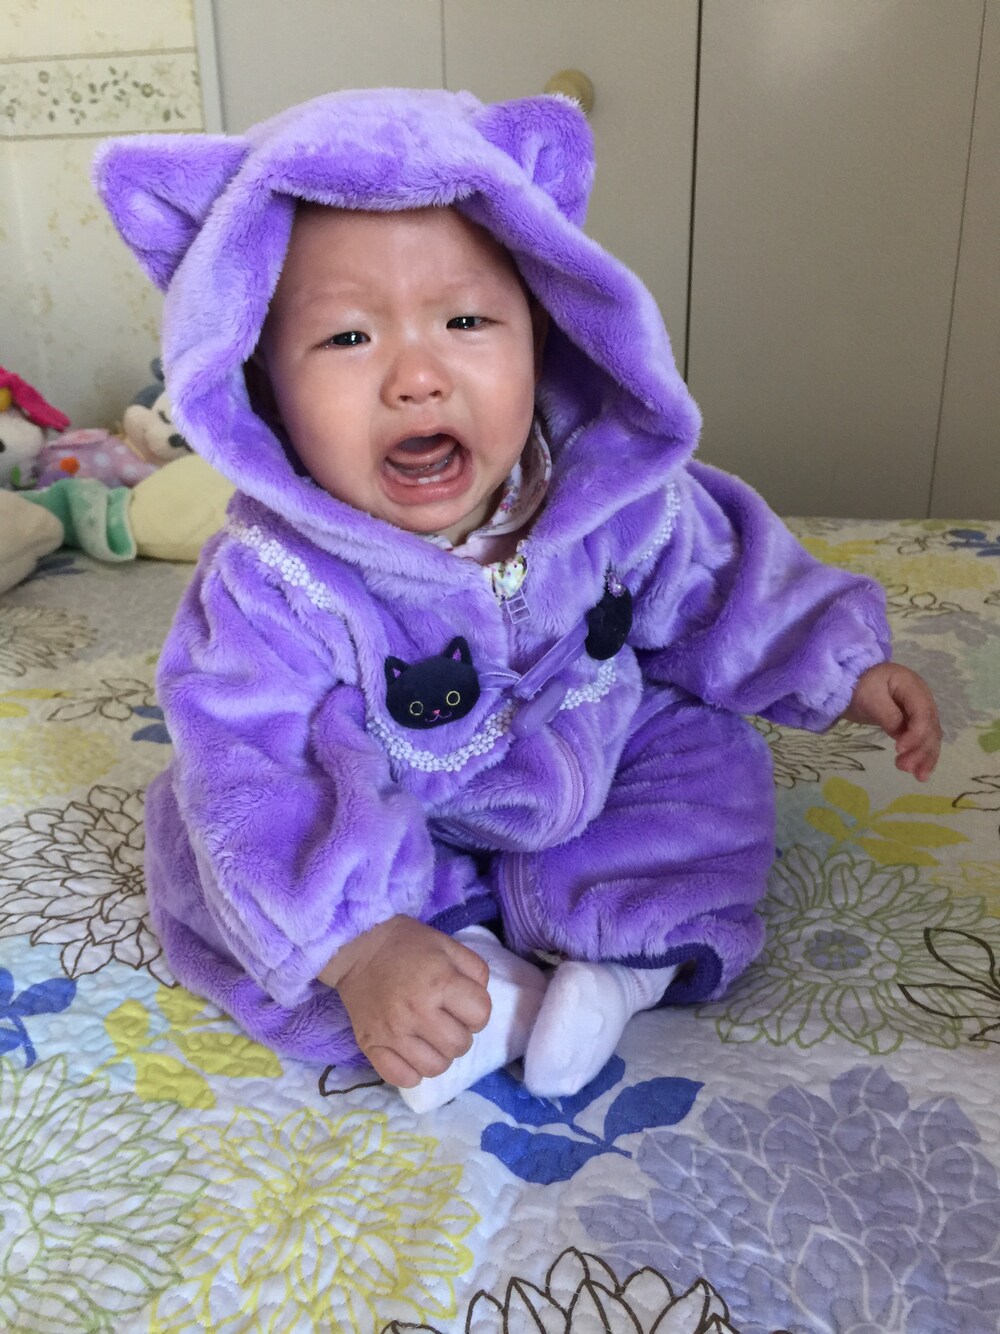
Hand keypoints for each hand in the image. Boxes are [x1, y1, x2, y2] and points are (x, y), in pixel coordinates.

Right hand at [318, 915, 490, 1087]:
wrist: (357, 947)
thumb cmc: (407, 945)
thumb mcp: (448, 945)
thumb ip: (474, 971)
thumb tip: (479, 1004)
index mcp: (440, 982)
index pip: (480, 1016)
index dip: (477, 1010)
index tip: (462, 1004)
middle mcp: (417, 1011)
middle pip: (459, 1046)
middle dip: (459, 1033)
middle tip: (445, 1019)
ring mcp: (392, 1032)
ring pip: (434, 1067)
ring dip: (438, 1054)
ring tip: (429, 1036)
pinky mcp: (370, 1045)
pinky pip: (402, 1078)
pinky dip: (412, 1071)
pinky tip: (411, 1052)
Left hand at [842, 661, 941, 781]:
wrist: (855, 682)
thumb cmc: (861, 685)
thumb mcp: (870, 696)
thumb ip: (887, 713)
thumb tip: (900, 732)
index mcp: (913, 687)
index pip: (922, 713)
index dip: (915, 733)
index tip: (899, 750)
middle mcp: (923, 699)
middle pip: (930, 727)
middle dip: (921, 750)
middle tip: (904, 768)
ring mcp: (921, 712)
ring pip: (930, 737)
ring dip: (925, 757)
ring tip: (917, 776)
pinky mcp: (914, 723)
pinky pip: (923, 740)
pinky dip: (922, 756)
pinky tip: (919, 772)